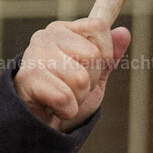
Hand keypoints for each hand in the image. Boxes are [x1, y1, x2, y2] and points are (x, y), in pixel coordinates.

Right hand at [14, 19, 130, 130]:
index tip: (91, 69)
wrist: (39, 125)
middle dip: (91, 81)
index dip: (105, 54)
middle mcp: (46, 37)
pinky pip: (65, 99)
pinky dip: (67, 111)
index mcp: (63, 30)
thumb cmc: (67, 98)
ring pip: (81, 80)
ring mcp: (34, 56)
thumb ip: (108, 56)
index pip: (99, 27)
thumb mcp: (94, 76)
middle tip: (72, 88)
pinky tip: (52, 108)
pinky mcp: (27, 79)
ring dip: (78, 98)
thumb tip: (124, 32)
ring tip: (62, 98)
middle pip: (93, 56)